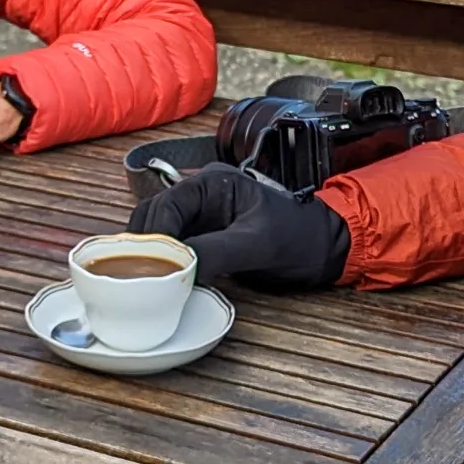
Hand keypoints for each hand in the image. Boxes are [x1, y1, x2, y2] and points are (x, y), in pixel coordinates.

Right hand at [129, 164, 351, 289]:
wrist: (323, 248)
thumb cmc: (299, 237)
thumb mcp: (258, 244)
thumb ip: (216, 251)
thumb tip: (177, 267)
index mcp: (213, 182)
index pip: (168, 204)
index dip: (156, 235)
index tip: (149, 264)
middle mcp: (201, 195)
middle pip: (155, 216)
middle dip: (146, 244)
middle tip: (141, 276)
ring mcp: (202, 216)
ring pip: (160, 232)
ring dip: (151, 254)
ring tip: (147, 281)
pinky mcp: (205, 236)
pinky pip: (174, 247)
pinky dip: (164, 262)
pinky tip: (163, 281)